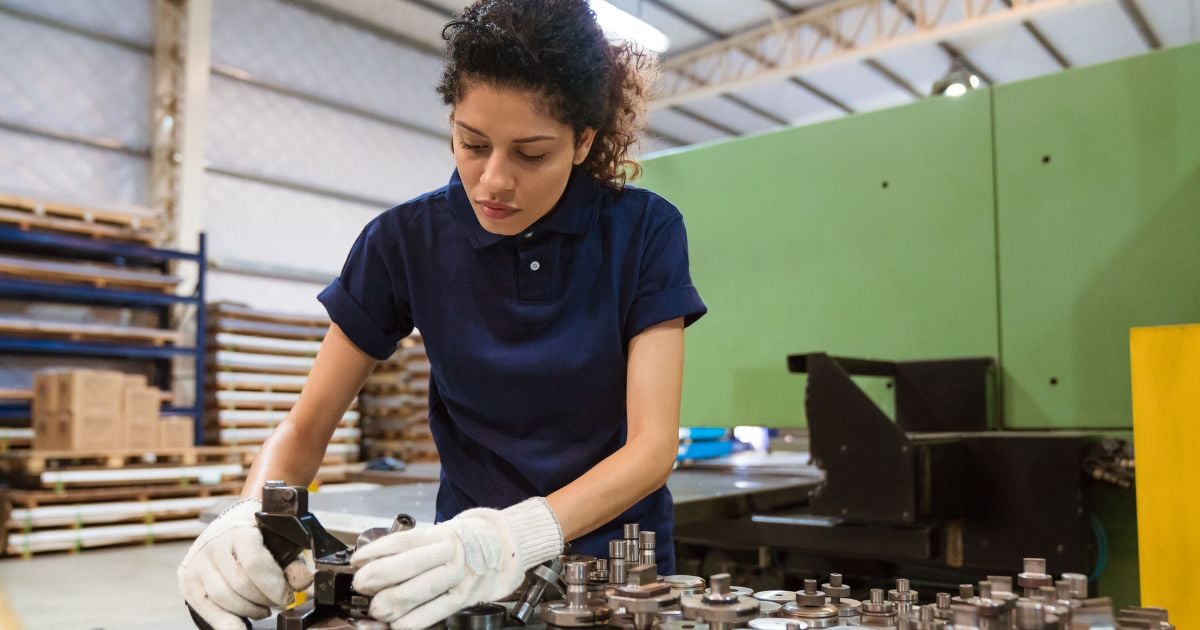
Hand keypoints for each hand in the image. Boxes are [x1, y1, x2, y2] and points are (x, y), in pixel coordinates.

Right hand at [178, 498, 314, 629]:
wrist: (231, 523)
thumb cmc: (259, 536)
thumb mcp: (281, 543)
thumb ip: (293, 564)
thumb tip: (303, 582)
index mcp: (239, 530)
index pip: (255, 562)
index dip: (274, 586)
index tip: (286, 597)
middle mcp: (213, 544)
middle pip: (240, 585)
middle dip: (263, 600)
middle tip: (276, 603)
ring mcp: (197, 562)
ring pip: (224, 598)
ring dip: (247, 611)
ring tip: (261, 609)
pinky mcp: (187, 579)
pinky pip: (207, 608)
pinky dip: (225, 622)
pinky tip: (239, 626)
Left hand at [352, 497, 562, 628]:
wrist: (503, 547)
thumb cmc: (464, 542)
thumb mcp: (439, 534)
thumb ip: (411, 547)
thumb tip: (373, 561)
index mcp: (441, 534)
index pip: (405, 542)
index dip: (378, 551)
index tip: (357, 561)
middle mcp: (452, 553)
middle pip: (412, 565)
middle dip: (381, 577)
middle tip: (361, 585)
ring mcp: (461, 576)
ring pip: (424, 589)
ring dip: (396, 601)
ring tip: (376, 608)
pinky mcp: (466, 597)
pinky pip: (439, 610)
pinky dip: (417, 619)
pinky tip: (399, 624)